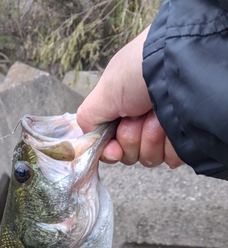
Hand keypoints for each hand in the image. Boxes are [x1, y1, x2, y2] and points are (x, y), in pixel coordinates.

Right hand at [76, 27, 182, 168]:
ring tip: (158, 114)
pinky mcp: (186, 138)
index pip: (112, 147)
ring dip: (151, 138)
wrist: (181, 62)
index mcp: (124, 112)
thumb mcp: (105, 90)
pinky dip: (171, 143)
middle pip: (129, 155)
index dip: (111, 151)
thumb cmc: (140, 69)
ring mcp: (165, 131)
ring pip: (150, 158)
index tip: (114, 149)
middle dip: (132, 138)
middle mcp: (143, 123)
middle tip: (139, 116)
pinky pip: (172, 158)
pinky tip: (173, 122)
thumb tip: (89, 141)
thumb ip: (88, 117)